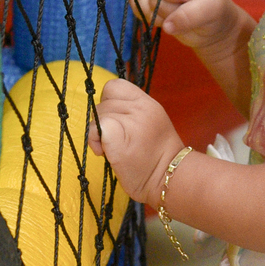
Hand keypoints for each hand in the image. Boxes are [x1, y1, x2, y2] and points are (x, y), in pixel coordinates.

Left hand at [87, 78, 183, 207]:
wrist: (170, 180)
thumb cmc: (156, 160)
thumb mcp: (150, 126)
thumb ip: (132, 114)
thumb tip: (105, 114)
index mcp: (148, 103)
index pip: (116, 86)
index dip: (109, 102)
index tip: (116, 121)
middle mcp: (141, 107)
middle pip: (104, 102)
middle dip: (104, 121)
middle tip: (117, 141)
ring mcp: (131, 120)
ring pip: (98, 115)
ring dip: (98, 133)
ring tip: (113, 149)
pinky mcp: (118, 134)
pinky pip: (95, 127)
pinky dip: (94, 140)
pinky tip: (104, 153)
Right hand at [132, 0, 237, 53]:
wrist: (214, 30)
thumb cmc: (217, 13)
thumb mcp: (211, 10)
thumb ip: (189, 15)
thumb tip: (166, 26)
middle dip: (168, 9)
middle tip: (186, 12)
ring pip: (141, 1)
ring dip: (158, 16)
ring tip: (177, 18)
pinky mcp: (150, 3)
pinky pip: (136, 6)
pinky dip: (146, 17)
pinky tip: (162, 21)